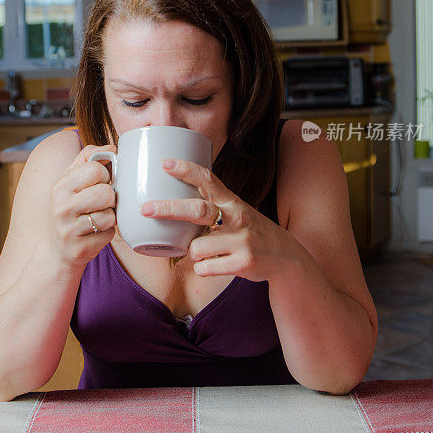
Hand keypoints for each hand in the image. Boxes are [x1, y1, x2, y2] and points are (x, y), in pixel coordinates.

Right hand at [48, 144, 116, 269]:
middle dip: (110, 198)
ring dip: (110, 216)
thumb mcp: (71, 180)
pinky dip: (108, 232)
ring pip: (109, 215)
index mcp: (60, 186)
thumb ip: (88, 158)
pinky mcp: (80, 248)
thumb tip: (111, 148)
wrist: (59, 249)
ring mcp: (69, 230)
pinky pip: (109, 234)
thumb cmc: (71, 209)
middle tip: (102, 203)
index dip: (104, 175)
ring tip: (98, 217)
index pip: (95, 169)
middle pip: (105, 192)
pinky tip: (96, 232)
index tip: (98, 183)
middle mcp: (61, 207)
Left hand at [140, 158, 287, 281]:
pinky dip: (204, 269)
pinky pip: (205, 268)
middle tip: (146, 209)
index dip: (186, 170)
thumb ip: (211, 207)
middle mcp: (237, 217)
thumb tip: (171, 204)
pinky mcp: (243, 262)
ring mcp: (241, 240)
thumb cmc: (250, 233)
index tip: (165, 163)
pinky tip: (217, 265)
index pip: (208, 179)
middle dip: (168, 209)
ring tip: (208, 252)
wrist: (286, 258)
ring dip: (194, 253)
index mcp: (232, 202)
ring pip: (196, 248)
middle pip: (197, 209)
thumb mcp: (236, 212)